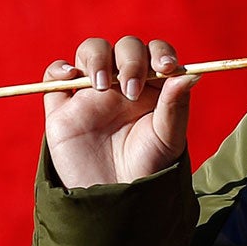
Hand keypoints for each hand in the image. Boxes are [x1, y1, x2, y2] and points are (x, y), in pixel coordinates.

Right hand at [44, 35, 198, 188]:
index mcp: (151, 87)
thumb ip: (175, 106)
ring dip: (97, 58)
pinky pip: (54, 75)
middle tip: (132, 90)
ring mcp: (91, 92)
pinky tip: (71, 78)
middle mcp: (122, 83)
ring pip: (91, 51)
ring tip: (104, 86)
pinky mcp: (63, 106)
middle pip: (124, 48)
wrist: (115, 197)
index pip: (155, 54)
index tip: (167, 68)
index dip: (160, 53)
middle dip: (130, 59)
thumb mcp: (167, 139)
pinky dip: (59, 69)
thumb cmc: (148, 168)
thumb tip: (192, 75)